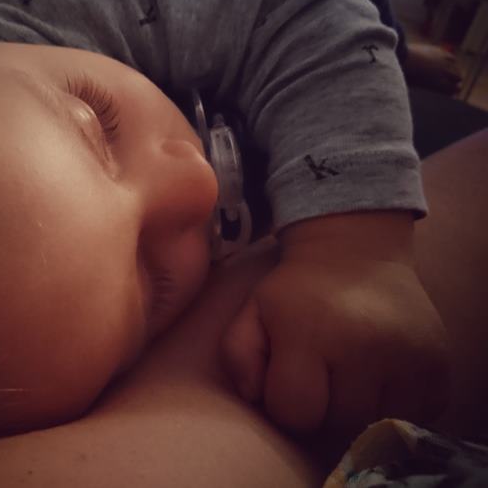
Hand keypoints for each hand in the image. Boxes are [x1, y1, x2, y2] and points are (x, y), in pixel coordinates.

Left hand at [220, 212, 449, 436]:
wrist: (356, 249)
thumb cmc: (296, 289)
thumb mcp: (252, 309)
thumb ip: (237, 355)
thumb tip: (253, 397)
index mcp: (310, 331)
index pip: (295, 413)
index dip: (284, 404)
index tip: (287, 380)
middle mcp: (365, 345)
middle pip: (337, 425)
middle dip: (321, 410)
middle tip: (318, 379)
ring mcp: (409, 357)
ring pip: (376, 426)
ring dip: (357, 413)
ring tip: (347, 379)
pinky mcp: (438, 366)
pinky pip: (414, 417)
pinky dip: (393, 407)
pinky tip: (377, 378)